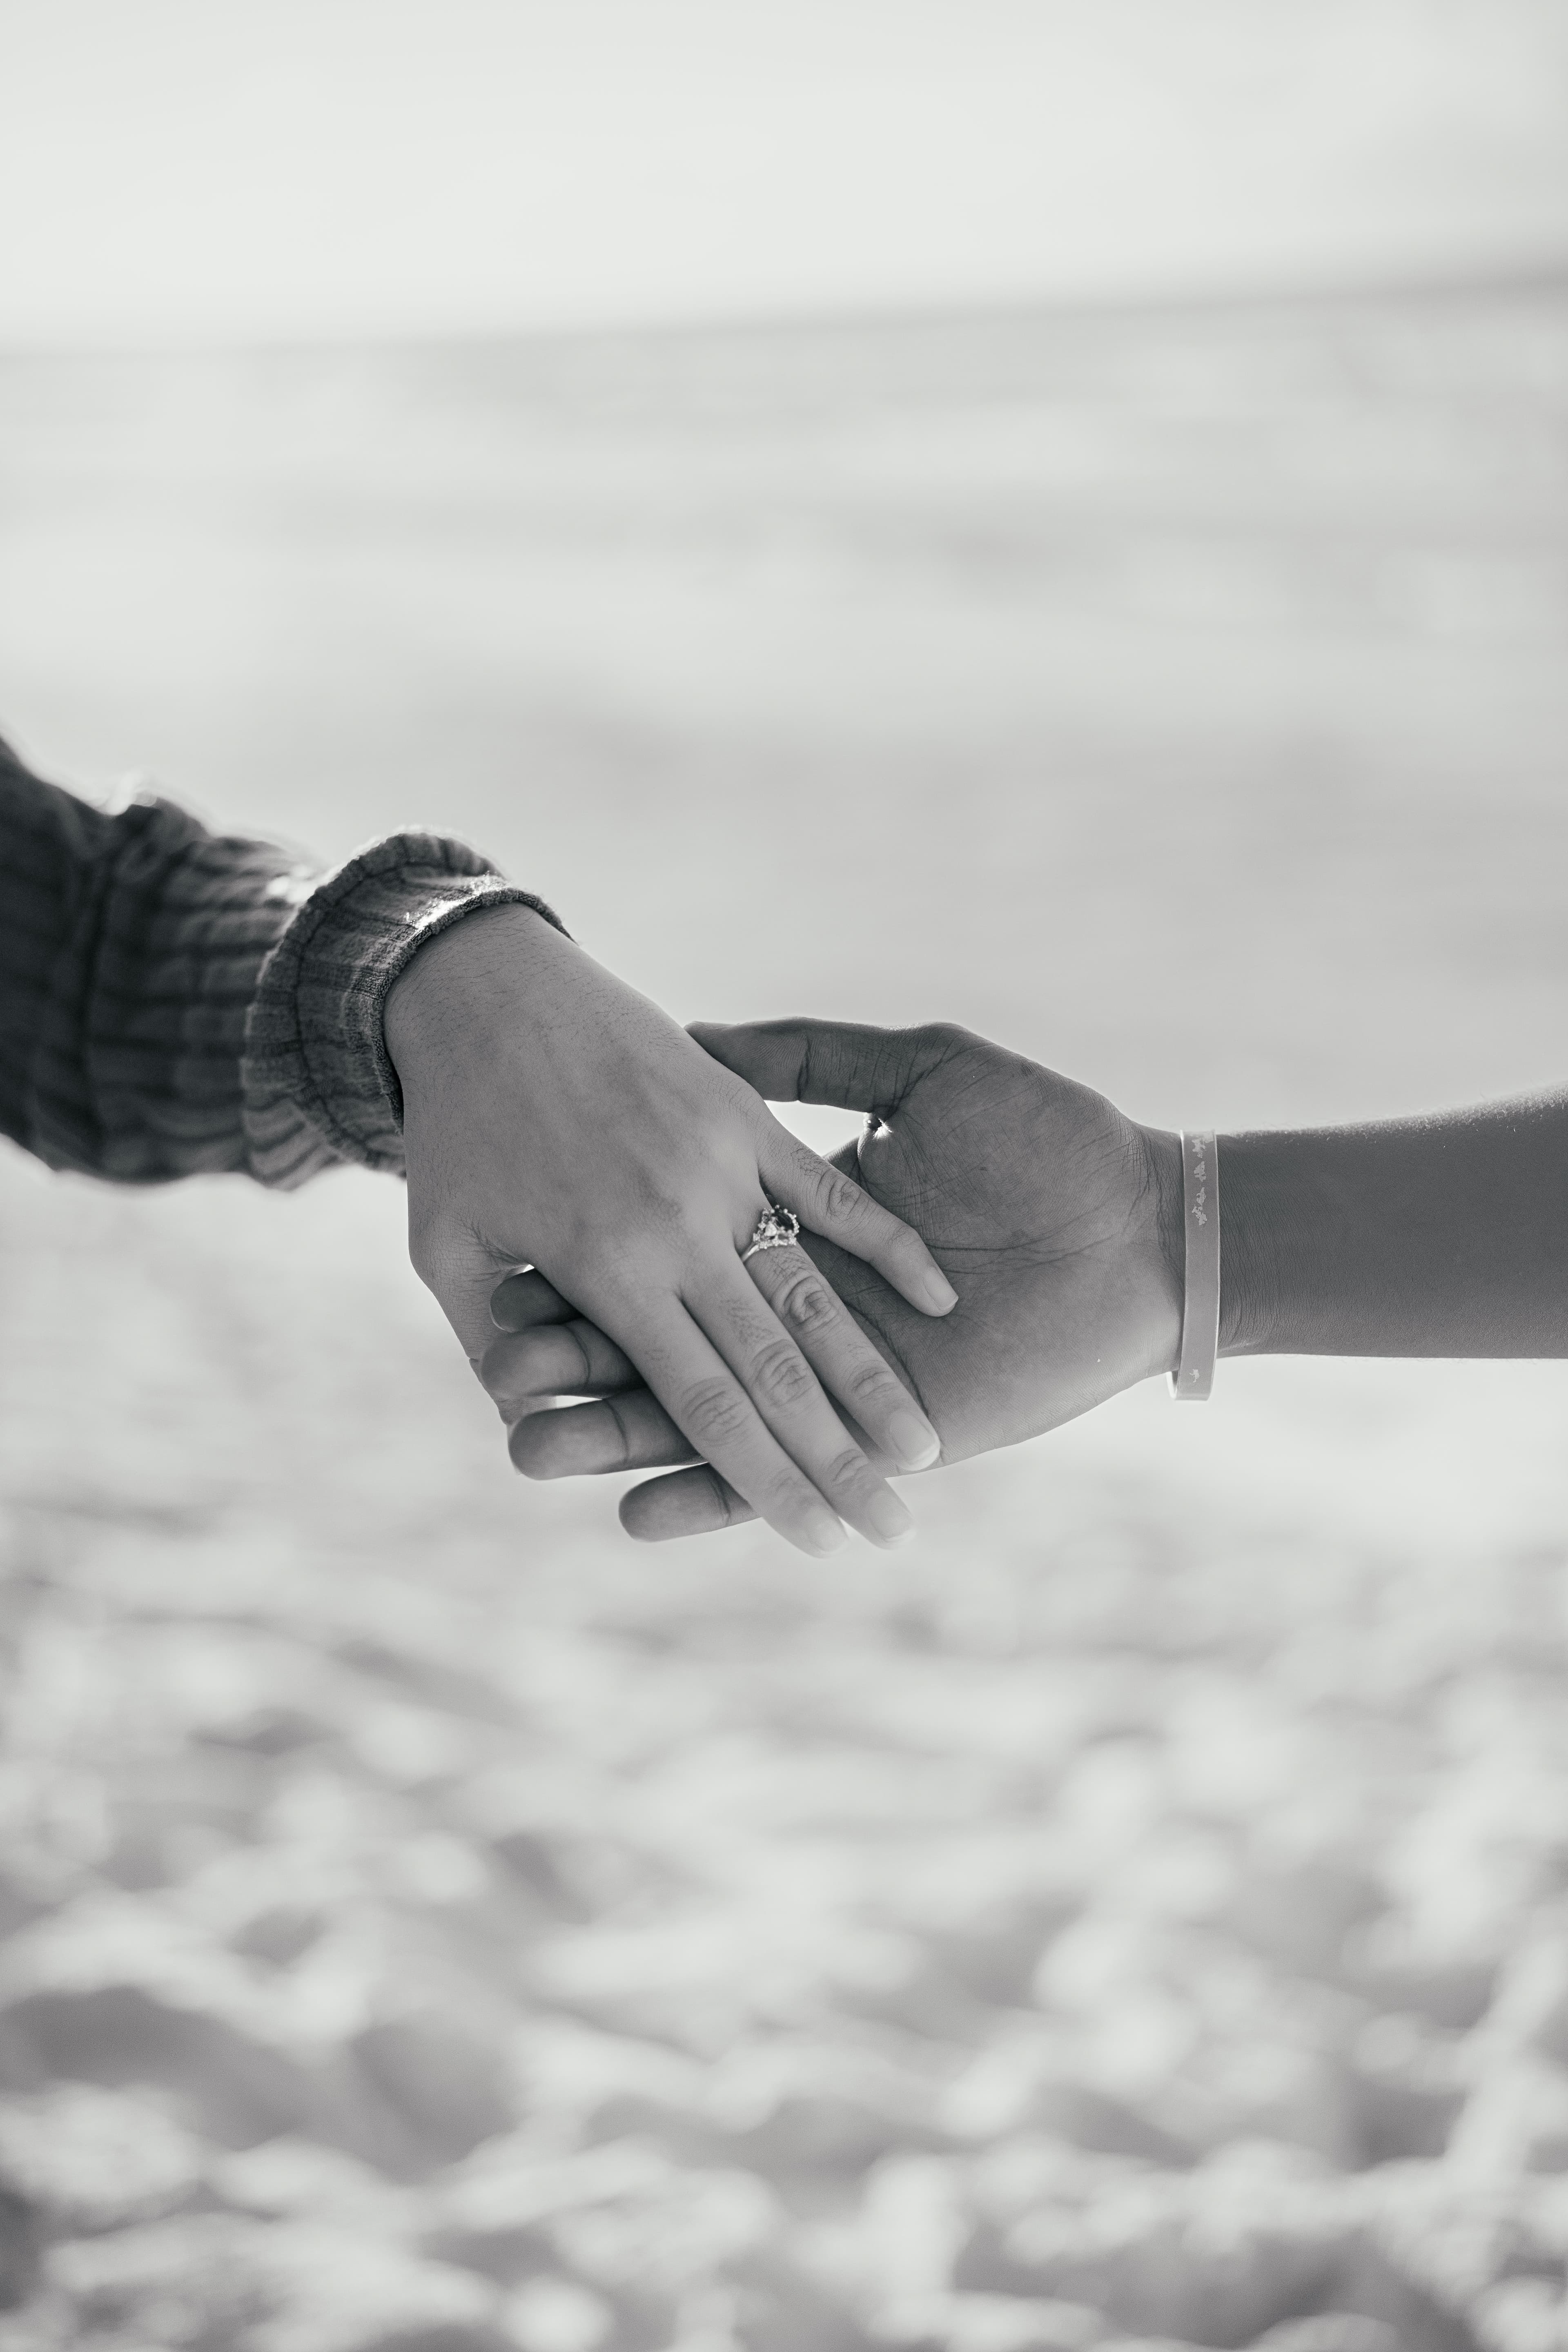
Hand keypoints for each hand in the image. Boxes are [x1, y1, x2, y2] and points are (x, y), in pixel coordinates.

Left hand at [384, 916, 957, 1555]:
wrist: (481, 981)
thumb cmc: (452, 1125)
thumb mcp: (443, 1244)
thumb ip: (490, 1338)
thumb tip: (521, 1421)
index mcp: (604, 1266)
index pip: (704, 1400)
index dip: (762, 1479)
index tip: (818, 1541)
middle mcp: (675, 1223)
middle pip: (774, 1364)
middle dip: (837, 1457)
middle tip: (893, 1529)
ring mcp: (720, 1163)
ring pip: (813, 1288)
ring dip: (873, 1372)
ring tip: (924, 1445)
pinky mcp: (744, 1112)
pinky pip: (827, 1188)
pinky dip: (886, 1240)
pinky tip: (937, 1294)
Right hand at [482, 1017, 1184, 1538]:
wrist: (1144, 1217)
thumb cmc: (1047, 1137)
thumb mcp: (920, 1073)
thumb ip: (814, 1062)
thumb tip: (708, 1037)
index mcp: (790, 1225)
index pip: (659, 1257)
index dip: (577, 1273)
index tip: (501, 1278)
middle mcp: (792, 1308)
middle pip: (654, 1348)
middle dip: (572, 1370)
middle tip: (494, 1386)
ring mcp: (832, 1381)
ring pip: (698, 1421)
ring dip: (613, 1444)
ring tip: (533, 1454)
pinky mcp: (882, 1434)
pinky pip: (784, 1477)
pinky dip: (708, 1500)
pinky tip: (635, 1512)